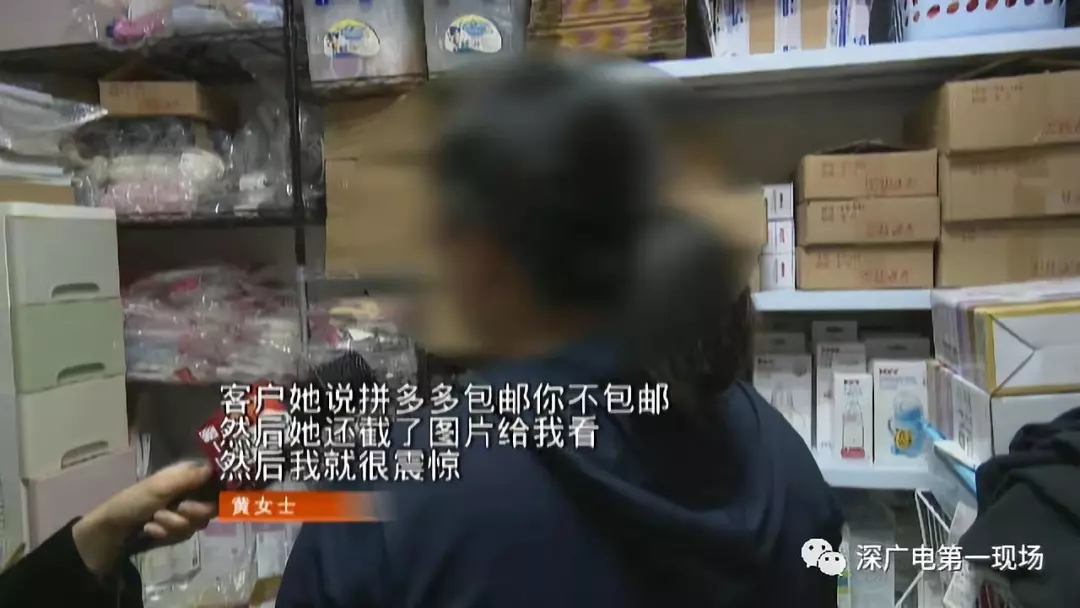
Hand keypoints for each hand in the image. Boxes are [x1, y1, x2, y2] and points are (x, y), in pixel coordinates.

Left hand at [72, 461, 217, 575]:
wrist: (111, 530)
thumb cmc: (134, 501)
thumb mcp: (160, 487)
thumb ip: (189, 478)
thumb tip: (214, 467)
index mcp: (187, 474)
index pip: (217, 480)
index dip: (220, 491)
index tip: (216, 500)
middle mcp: (190, 491)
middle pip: (212, 506)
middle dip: (192, 513)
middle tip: (178, 509)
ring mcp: (184, 511)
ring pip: (198, 523)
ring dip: (173, 524)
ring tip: (153, 520)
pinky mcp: (177, 528)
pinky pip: (184, 534)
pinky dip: (165, 533)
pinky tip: (150, 530)